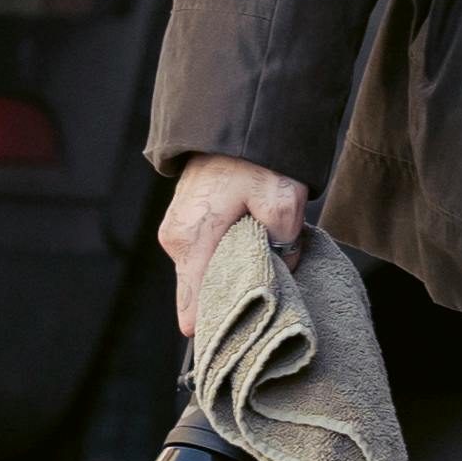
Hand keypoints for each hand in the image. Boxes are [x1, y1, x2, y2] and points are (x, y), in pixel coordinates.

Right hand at [156, 154, 311, 331]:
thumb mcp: (282, 201)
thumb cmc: (257, 159)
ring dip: (231, 276)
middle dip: (231, 301)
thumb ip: (284, 245)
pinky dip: (225, 261)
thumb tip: (284, 270)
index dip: (218, 325)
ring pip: (204, 274)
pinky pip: (204, 256)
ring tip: (263, 275)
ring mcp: (178, 231)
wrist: (236, 121)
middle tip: (265, 307)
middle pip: (200, 293)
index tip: (240, 339)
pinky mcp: (186, 223)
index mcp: (193, 241)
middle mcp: (177, 241)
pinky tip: (251, 256)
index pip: (194, 307)